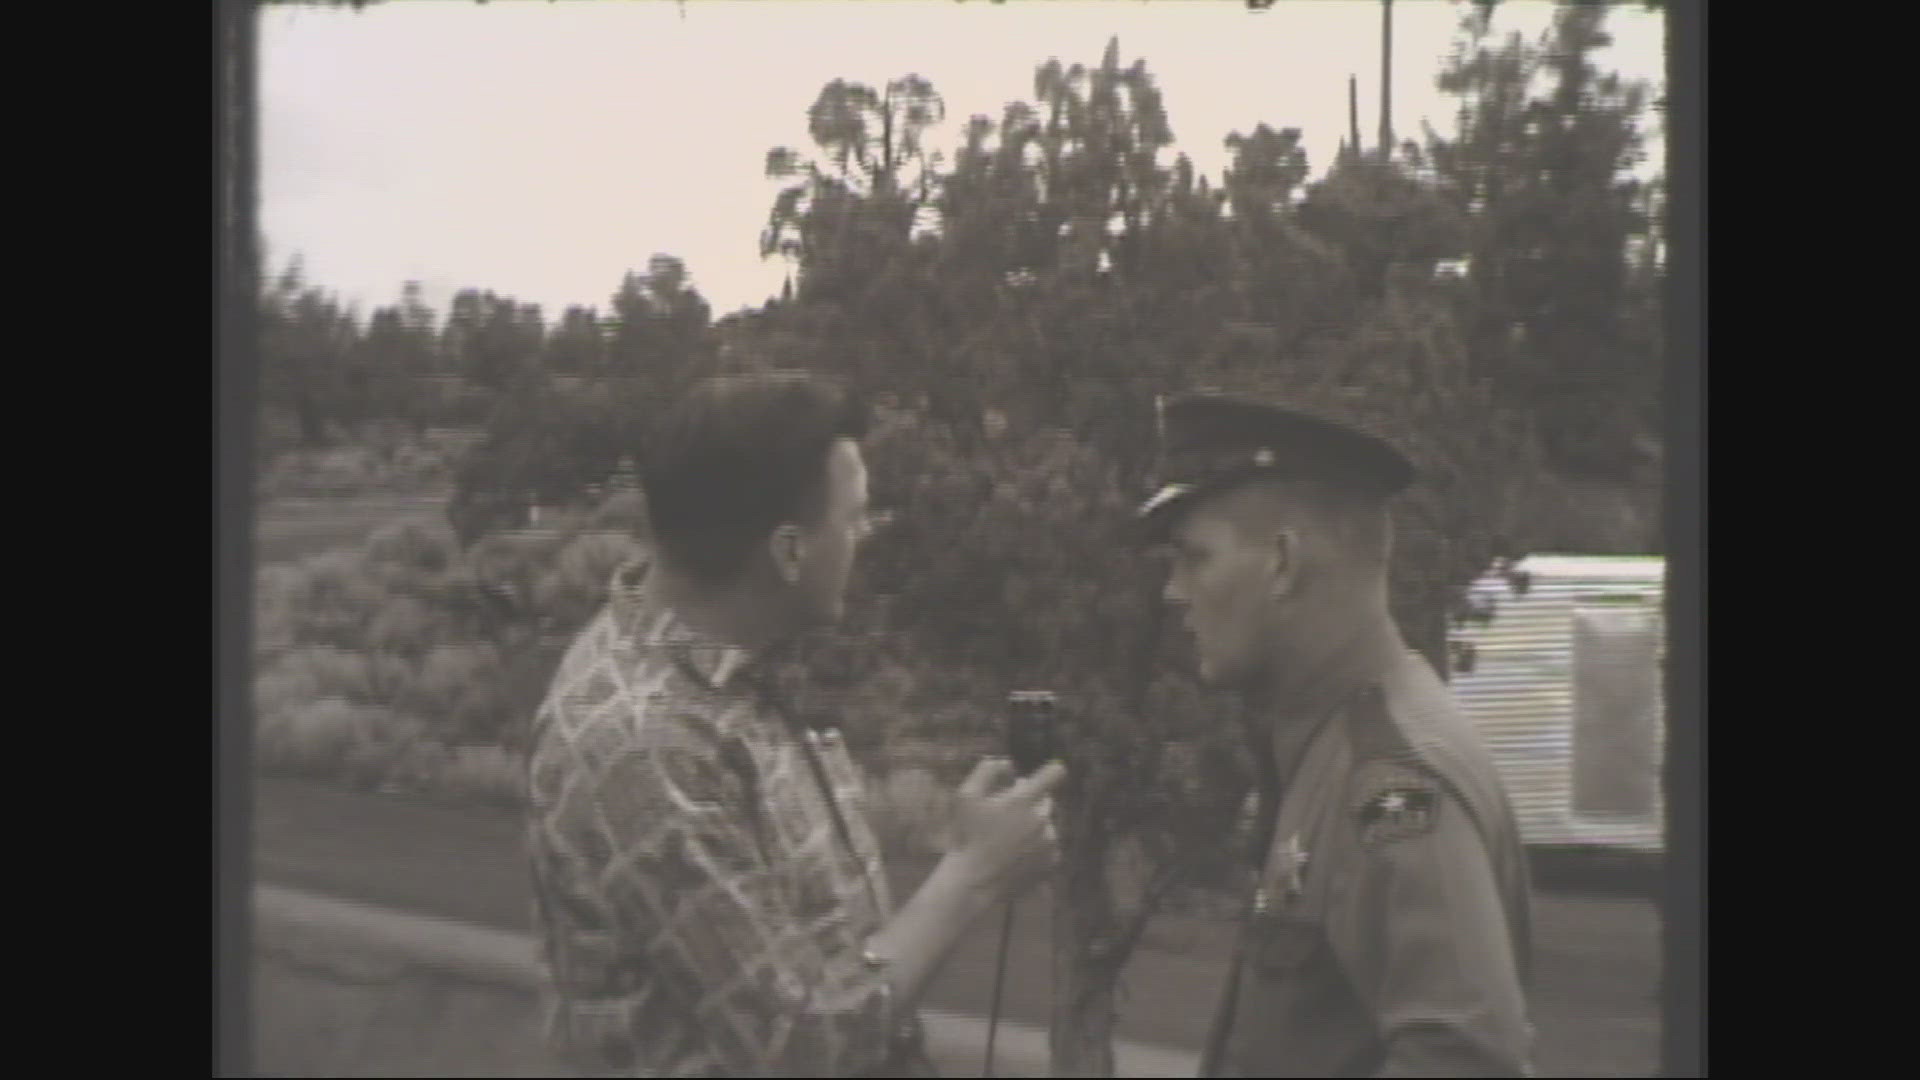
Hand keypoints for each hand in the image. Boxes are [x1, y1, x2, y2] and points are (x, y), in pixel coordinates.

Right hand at [949, 757, 1066, 898]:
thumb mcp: (965, 797)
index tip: (1049, 772)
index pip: (1054, 774)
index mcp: (1024, 801)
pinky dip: (1036, 846)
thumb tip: (1007, 763)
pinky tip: (1015, 854)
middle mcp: (1042, 820)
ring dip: (1031, 825)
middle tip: (1005, 814)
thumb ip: (986, 771)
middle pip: (1045, 799)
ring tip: (1006, 839)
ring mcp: (1049, 842)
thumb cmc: (966, 836)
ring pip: (1045, 823)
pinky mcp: (1052, 861)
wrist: (974, 881)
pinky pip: (1048, 845)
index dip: (1051, 770)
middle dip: (1028, 802)